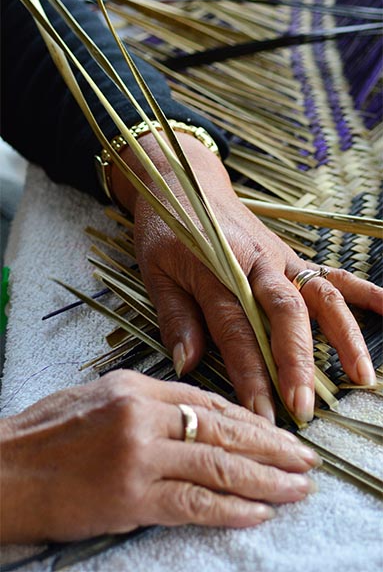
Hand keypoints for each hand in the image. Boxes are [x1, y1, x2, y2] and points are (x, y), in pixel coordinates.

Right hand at [1, 370, 318, 542]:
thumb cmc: (46, 435)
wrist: (5, 471)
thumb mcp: (99, 399)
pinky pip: (193, 502)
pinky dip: (230, 508)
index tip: (278, 432)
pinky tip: (257, 511)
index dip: (249, 418)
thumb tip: (194, 418)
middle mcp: (143, 414)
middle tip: (305, 459)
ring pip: (217, 465)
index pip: (208, 400)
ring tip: (296, 489)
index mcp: (136, 386)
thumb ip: (147, 405)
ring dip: (264, 480)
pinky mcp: (130, 496)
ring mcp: (138, 454)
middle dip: (271, 446)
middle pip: (223, 429)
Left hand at [112, 134, 382, 423]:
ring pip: (320, 295)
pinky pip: (332, 273)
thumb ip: (175, 316)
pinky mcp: (291, 256)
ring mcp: (279, 258)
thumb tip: (187, 364)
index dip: (250, 373)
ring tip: (363, 376)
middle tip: (304, 408)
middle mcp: (256, 264)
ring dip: (344, 335)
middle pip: (286, 314)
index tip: (261, 414)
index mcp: (218, 269)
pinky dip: (363, 291)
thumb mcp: (155, 270)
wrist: (186, 180)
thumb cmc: (166, 228)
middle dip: (299, 363)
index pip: (236, 328)